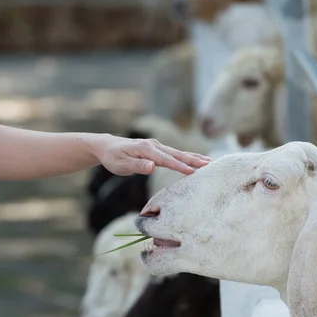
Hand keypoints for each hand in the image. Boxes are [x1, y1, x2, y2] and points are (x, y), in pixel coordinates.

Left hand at [94, 134, 210, 175]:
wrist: (107, 146)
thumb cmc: (113, 158)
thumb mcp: (121, 165)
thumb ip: (137, 166)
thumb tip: (152, 166)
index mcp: (146, 149)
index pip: (165, 160)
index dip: (179, 166)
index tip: (192, 171)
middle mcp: (154, 145)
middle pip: (176, 154)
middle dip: (193, 159)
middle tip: (209, 164)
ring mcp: (157, 146)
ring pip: (178, 153)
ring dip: (194, 157)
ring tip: (209, 162)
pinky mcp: (158, 149)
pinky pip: (175, 154)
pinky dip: (187, 156)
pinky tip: (196, 160)